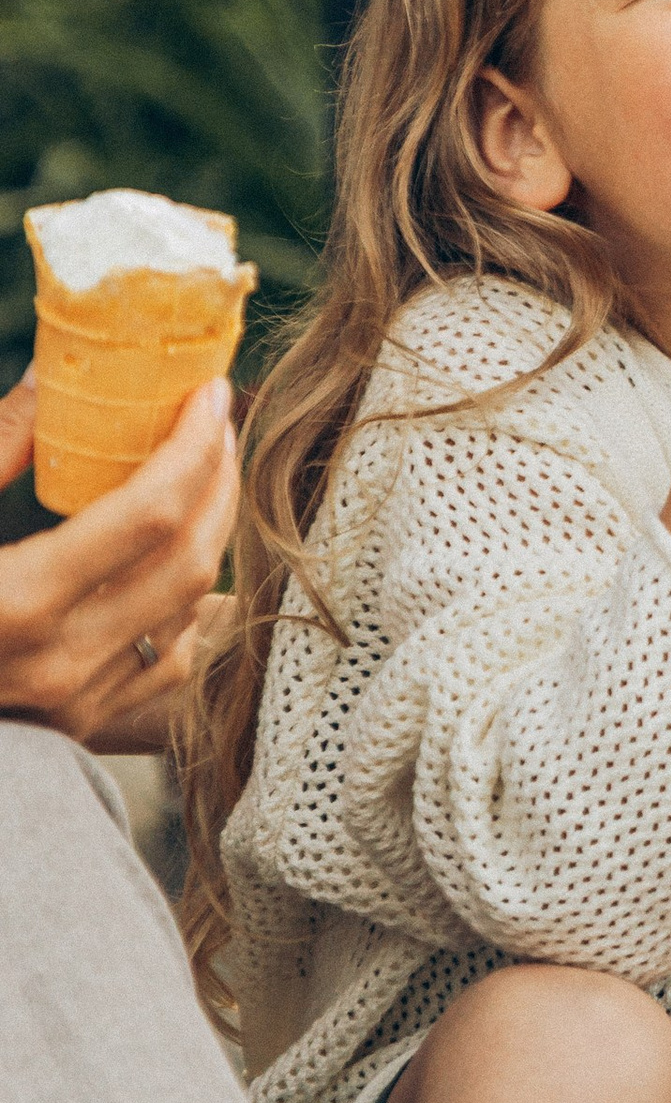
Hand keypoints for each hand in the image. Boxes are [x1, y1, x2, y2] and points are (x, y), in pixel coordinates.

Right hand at [0, 373, 237, 743]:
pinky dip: (186, 597)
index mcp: (15, 603)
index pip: (148, 513)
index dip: (194, 445)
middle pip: (189, 560)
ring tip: (204, 472)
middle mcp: (58, 662)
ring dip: (211, 534)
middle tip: (216, 421)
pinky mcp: (80, 725)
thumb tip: (49, 377)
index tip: (210, 390)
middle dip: (219, 481)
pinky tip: (174, 551)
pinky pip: (169, 657)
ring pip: (189, 610)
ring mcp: (74, 703)